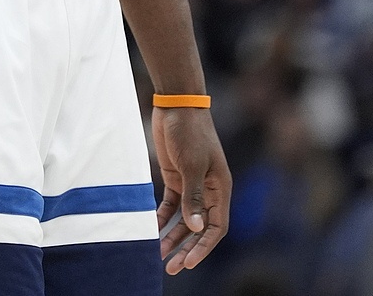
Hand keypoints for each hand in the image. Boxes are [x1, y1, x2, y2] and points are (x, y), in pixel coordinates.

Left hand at [153, 106, 229, 273]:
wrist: (176, 104)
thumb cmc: (190, 132)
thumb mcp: (192, 166)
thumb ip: (193, 198)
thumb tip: (197, 229)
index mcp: (220, 188)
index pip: (216, 227)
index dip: (204, 247)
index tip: (188, 263)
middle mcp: (208, 190)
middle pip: (200, 228)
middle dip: (187, 248)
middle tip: (171, 268)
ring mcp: (191, 184)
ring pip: (184, 220)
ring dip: (173, 237)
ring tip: (159, 255)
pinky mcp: (175, 177)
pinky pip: (170, 206)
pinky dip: (163, 218)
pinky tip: (152, 229)